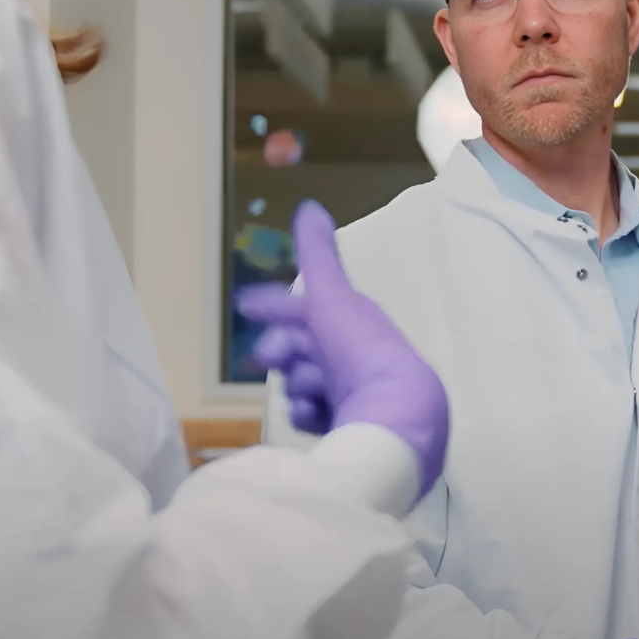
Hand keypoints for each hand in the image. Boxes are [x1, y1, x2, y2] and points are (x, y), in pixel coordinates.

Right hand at [236, 200, 448, 497]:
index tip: (244, 306)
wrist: (394, 418)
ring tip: (307, 388)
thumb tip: (309, 205)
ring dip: (296, 382)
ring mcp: (354, 399)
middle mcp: (358, 362)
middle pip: (301, 351)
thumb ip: (318, 255)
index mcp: (357, 328)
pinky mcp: (350, 433)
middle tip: (271, 356)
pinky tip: (311, 414)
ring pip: (302, 385)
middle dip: (283, 348)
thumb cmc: (362, 351)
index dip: (277, 307)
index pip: (310, 313)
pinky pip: (312, 420)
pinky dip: (306, 414)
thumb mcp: (333, 297)